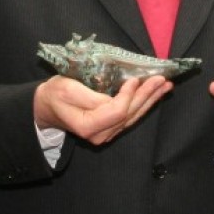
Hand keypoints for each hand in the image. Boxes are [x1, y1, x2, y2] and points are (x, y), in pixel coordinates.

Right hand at [33, 74, 172, 145]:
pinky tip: (154, 94)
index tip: (134, 79)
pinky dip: (144, 104)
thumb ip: (92, 97)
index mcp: (87, 126)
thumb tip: (115, 96)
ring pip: (134, 116)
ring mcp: (106, 133)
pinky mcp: (111, 128)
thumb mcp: (68, 89)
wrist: (47, 106)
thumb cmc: (55, 94)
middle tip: (162, 79)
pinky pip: (130, 116)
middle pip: (129, 114)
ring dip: (151, 100)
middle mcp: (99, 134)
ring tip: (165, 86)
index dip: (129, 95)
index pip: (116, 111)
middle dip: (147, 95)